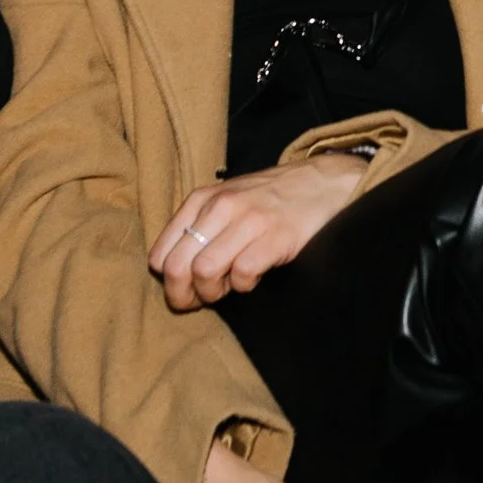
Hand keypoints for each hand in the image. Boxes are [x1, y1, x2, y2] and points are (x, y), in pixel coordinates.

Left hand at [150, 154, 370, 310]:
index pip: (160, 255)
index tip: (188, 289)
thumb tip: (173, 272)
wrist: (322, 182)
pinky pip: (242, 273)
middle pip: (176, 267)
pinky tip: (253, 277)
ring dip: (214, 292)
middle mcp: (220, 207)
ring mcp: (248, 220)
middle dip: (183, 295)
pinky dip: (244, 285)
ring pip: (203, 271)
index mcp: (201, 200)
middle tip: (202, 300)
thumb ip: (198, 227)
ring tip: (229, 287)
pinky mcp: (275, 236)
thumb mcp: (226, 200)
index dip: (169, 282)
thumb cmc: (269, 199)